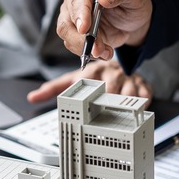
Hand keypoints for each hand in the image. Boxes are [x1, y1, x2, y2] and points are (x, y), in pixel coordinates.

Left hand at [26, 60, 152, 106]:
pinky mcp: (142, 83)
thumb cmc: (94, 75)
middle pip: (112, 90)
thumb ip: (53, 89)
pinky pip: (146, 95)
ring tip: (122, 114)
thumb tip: (32, 97)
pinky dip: (142, 103)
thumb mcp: (73, 79)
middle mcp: (111, 73)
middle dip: (110, 102)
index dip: (92, 94)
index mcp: (93, 71)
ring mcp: (127, 78)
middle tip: (107, 113)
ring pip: (130, 93)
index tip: (90, 104)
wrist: (119, 64)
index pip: (91, 83)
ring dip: (126, 104)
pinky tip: (137, 108)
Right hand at [56, 0, 153, 59]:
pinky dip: (85, 51)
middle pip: (69, 14)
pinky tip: (102, 51)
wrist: (131, 19)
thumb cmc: (133, 2)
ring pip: (65, 30)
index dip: (81, 11)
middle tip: (99, 49)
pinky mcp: (71, 27)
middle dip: (83, 35)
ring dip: (83, 46)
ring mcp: (70, 10)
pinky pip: (70, 41)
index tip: (84, 28)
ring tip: (104, 52)